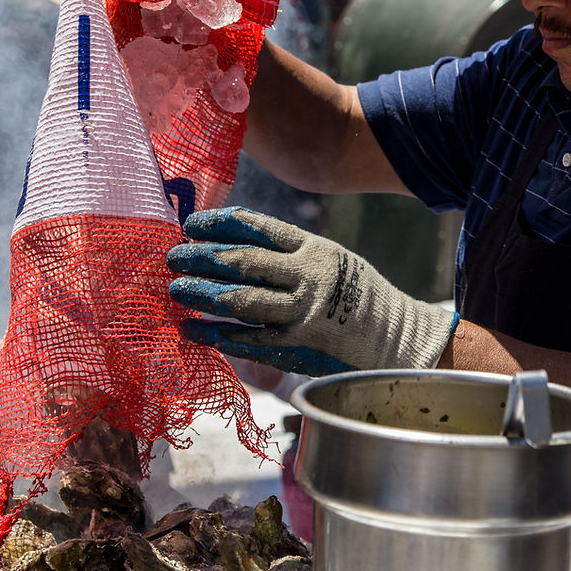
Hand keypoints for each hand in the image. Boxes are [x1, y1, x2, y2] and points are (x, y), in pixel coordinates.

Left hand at [167, 207, 457, 377]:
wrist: (397, 339)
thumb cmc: (358, 296)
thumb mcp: (331, 259)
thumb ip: (291, 254)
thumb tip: (233, 246)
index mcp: (313, 248)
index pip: (257, 227)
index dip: (219, 224)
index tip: (190, 225)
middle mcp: (307, 277)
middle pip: (243, 262)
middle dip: (202, 258)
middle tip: (172, 257)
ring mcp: (302, 313)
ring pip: (241, 300)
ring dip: (202, 294)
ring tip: (174, 290)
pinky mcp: (298, 347)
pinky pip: (249, 340)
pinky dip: (216, 335)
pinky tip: (192, 330)